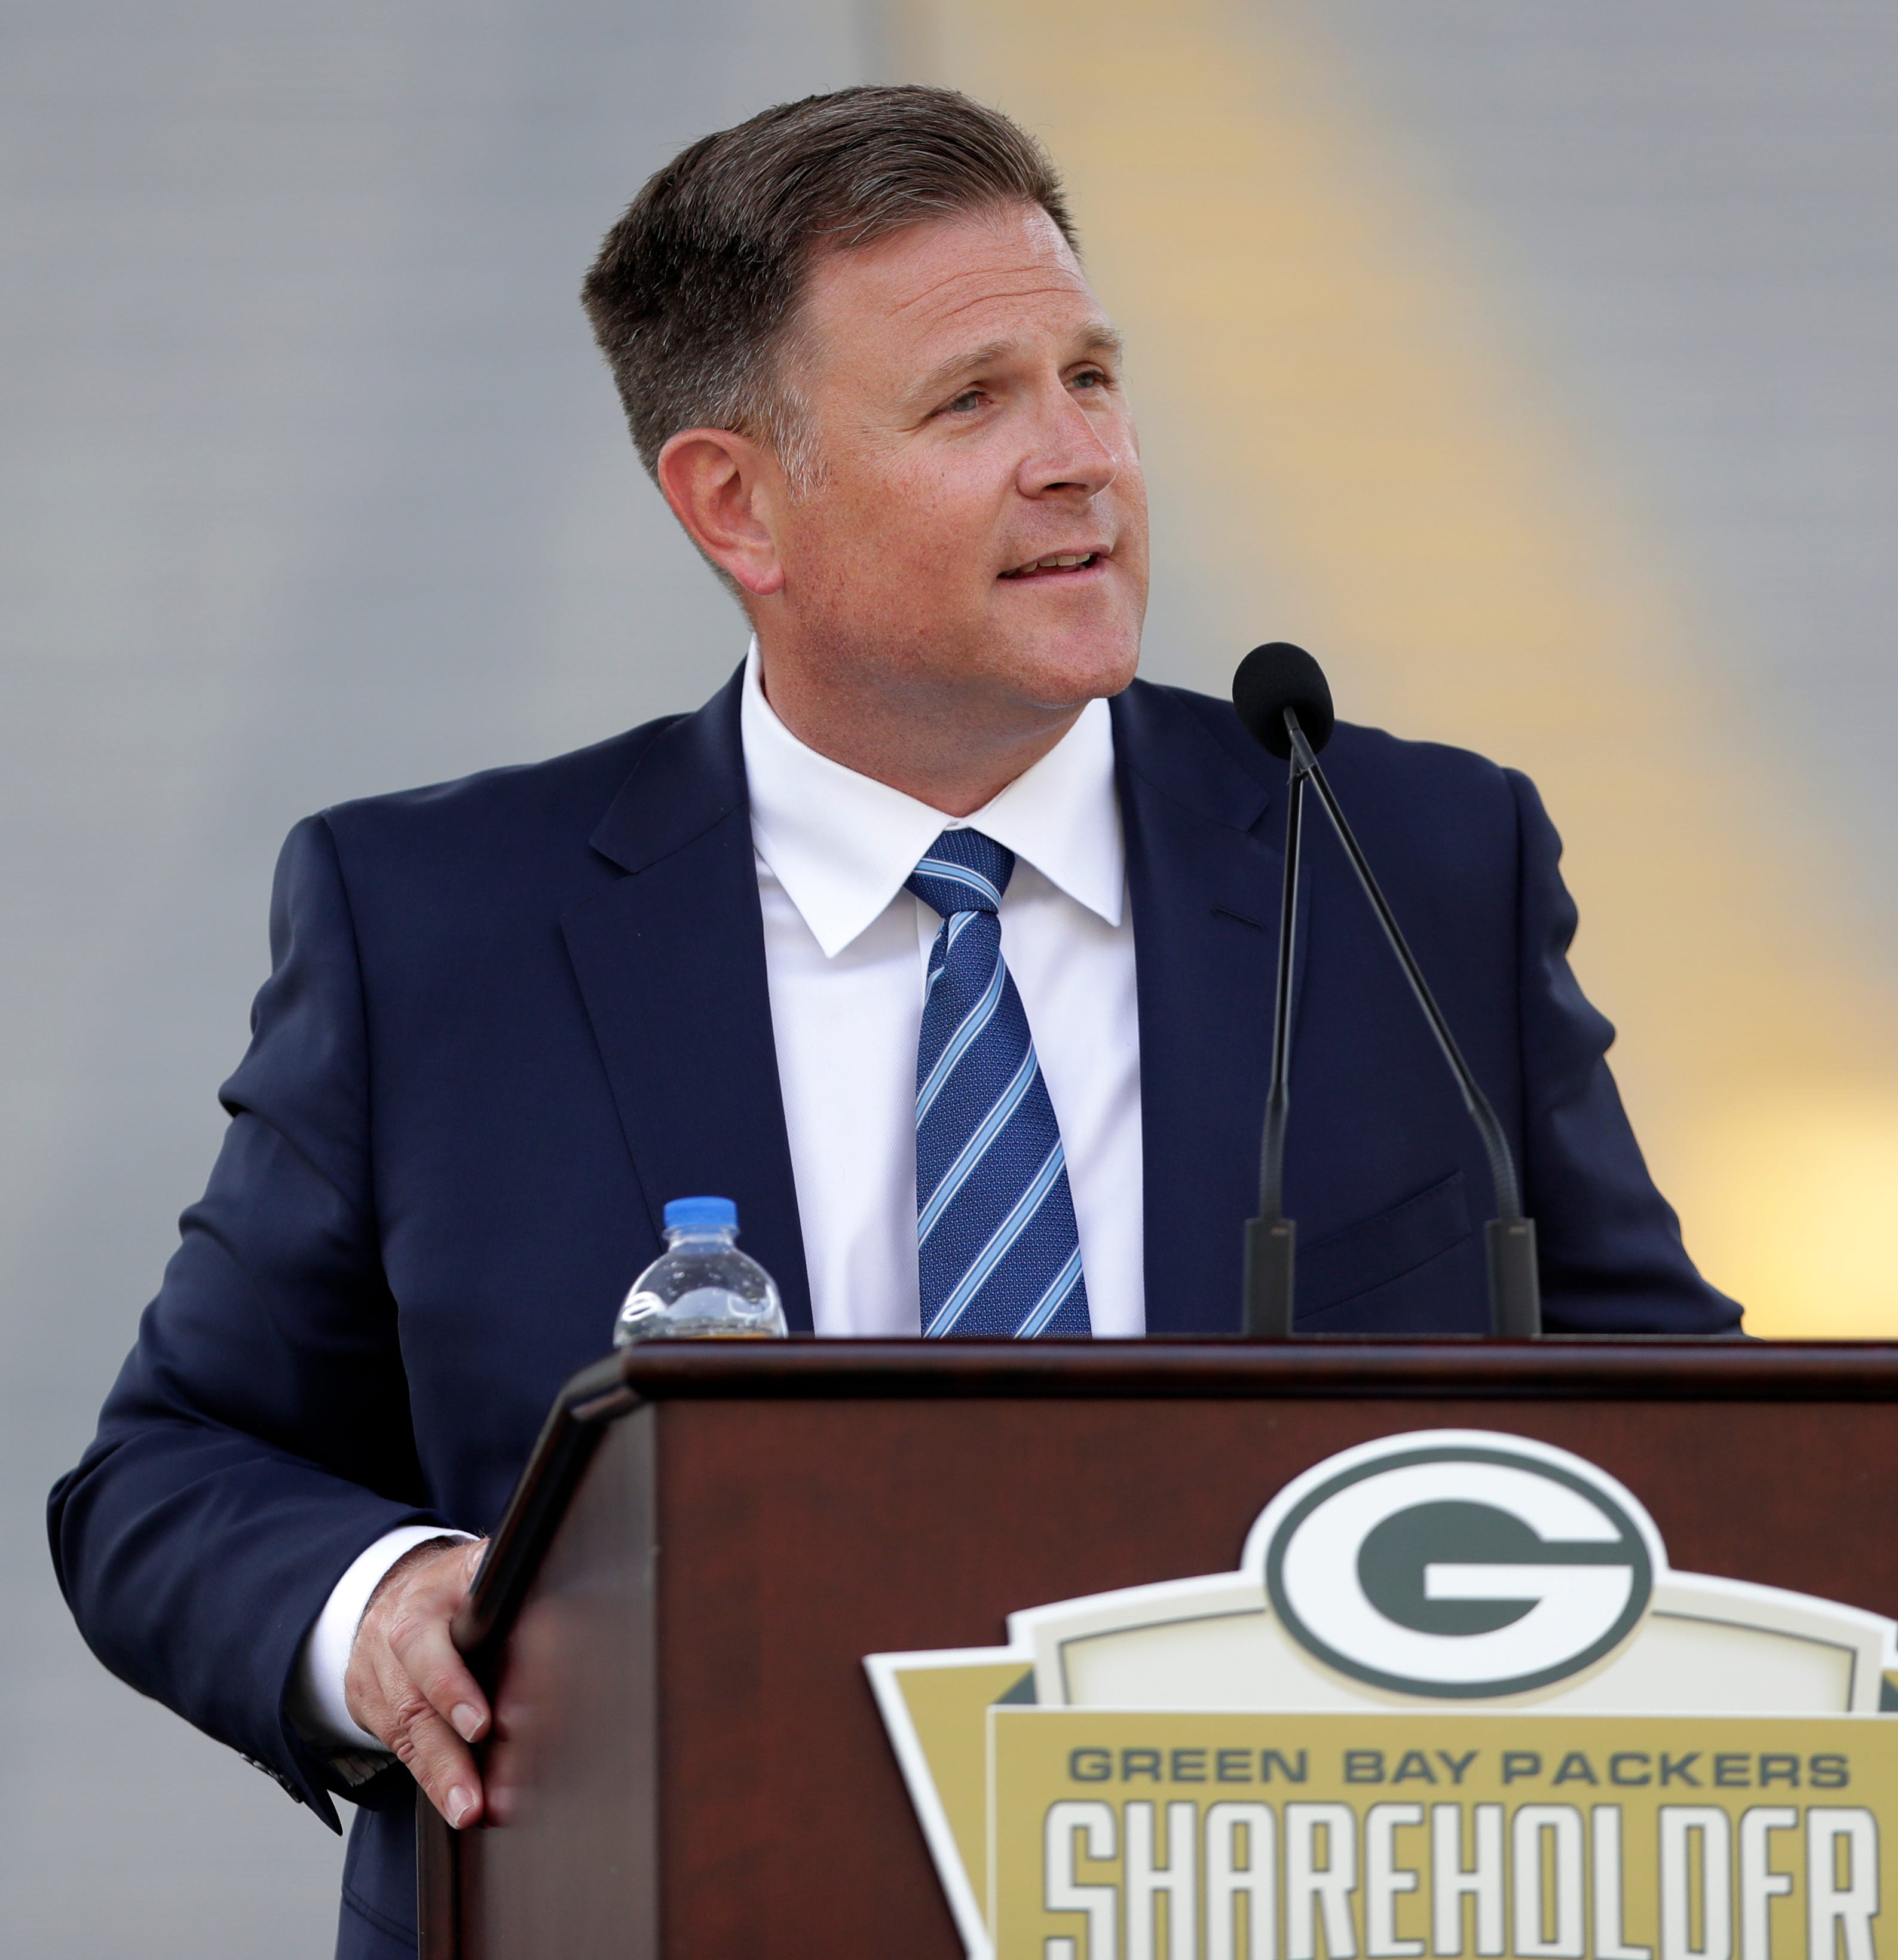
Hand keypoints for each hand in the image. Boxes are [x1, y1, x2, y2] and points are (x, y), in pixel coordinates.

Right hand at [345, 1536, 490, 1827]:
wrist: (393, 1589)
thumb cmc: (452, 1583)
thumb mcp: (474, 1565)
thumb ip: (502, 1575)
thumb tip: (555, 1582)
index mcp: (421, 1604)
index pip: (427, 1647)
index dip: (451, 1687)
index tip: (481, 1725)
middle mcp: (390, 1641)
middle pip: (414, 1703)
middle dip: (445, 1753)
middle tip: (473, 1796)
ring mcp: (376, 1677)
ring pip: (405, 1735)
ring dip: (438, 1778)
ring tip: (468, 1810)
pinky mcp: (370, 1707)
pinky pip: (399, 1748)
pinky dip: (427, 1777)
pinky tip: (452, 1802)